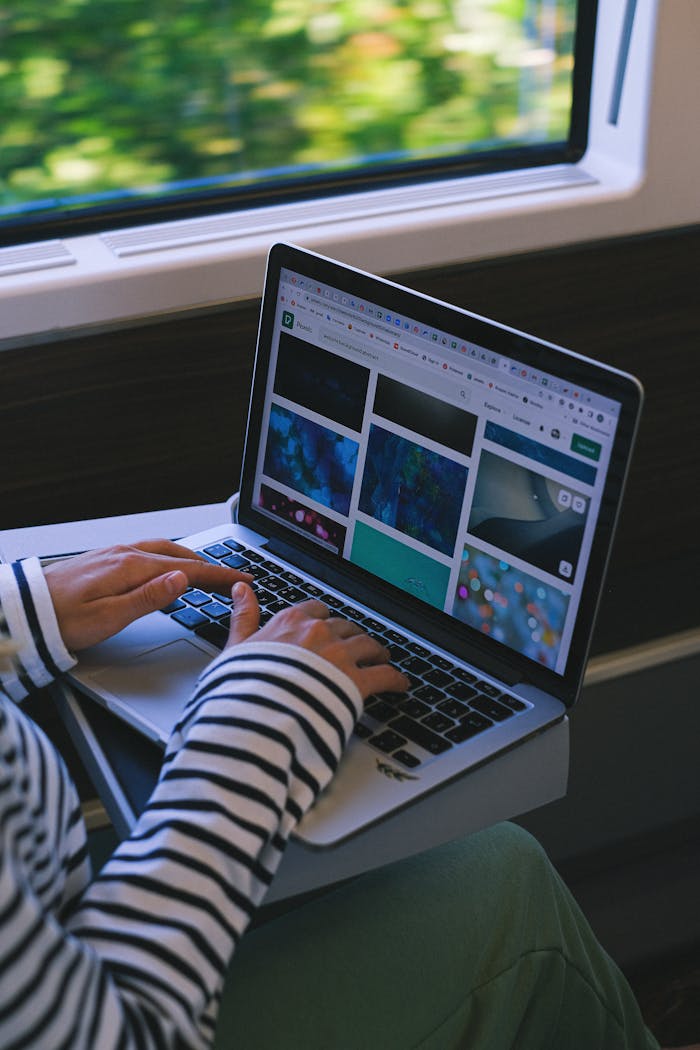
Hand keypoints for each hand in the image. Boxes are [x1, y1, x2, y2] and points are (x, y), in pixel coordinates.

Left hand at [44, 540, 251, 650]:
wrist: (24, 612)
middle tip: (232, 576)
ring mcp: (113, 554)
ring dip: (190, 558)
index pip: (187, 569)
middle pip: (179, 555)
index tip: (242, 579)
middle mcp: (124, 555)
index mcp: (131, 568)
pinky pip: (147, 551)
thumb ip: (148, 598)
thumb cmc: (61, 621)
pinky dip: (169, 556)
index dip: (218, 575)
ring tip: (207, 569)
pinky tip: (167, 565)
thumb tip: (183, 580)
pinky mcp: (104, 560)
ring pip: (163, 550)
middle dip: (210, 564)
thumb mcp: (109, 617)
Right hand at [227, 582, 408, 700]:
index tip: (327, 629)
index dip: (324, 621)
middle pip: (346, 628)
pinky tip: (400, 685)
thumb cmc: (242, 686)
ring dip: (378, 653)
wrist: (257, 715)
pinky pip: (386, 675)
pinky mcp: (356, 682)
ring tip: (381, 660)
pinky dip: (396, 679)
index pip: (316, 610)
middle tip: (356, 648)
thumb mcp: (236, 647)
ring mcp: (340, 656)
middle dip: (353, 637)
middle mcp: (319, 633)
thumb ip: (244, 616)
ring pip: (369, 645)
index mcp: (291, 622)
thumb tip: (240, 588)